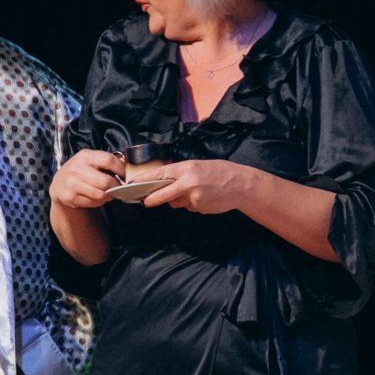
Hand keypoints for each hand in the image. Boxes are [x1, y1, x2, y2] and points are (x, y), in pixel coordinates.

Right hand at [51, 148, 124, 210]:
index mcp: (85, 156)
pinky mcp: (69, 197)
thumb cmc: (81, 170)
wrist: (60, 183)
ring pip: (100, 194)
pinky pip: (93, 202)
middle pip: (105, 181)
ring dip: (108, 195)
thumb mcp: (92, 160)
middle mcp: (76, 169)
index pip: (108, 160)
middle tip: (118, 187)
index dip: (120, 168)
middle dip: (115, 186)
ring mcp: (71, 184)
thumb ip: (108, 161)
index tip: (126, 175)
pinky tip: (97, 196)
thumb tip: (128, 165)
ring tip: (107, 192)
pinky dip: (99, 201)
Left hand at [133, 158, 252, 215]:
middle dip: (152, 199)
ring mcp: (194, 196)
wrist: (240, 184)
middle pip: (163, 193)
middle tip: (146, 202)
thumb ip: (181, 174)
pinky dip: (193, 204)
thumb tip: (165, 184)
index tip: (134, 184)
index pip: (160, 173)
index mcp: (186, 168)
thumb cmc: (218, 172)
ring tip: (198, 191)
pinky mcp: (199, 206)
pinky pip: (190, 207)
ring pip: (177, 202)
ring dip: (180, 200)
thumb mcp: (198, 166)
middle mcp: (188, 182)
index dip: (145, 179)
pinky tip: (206, 197)